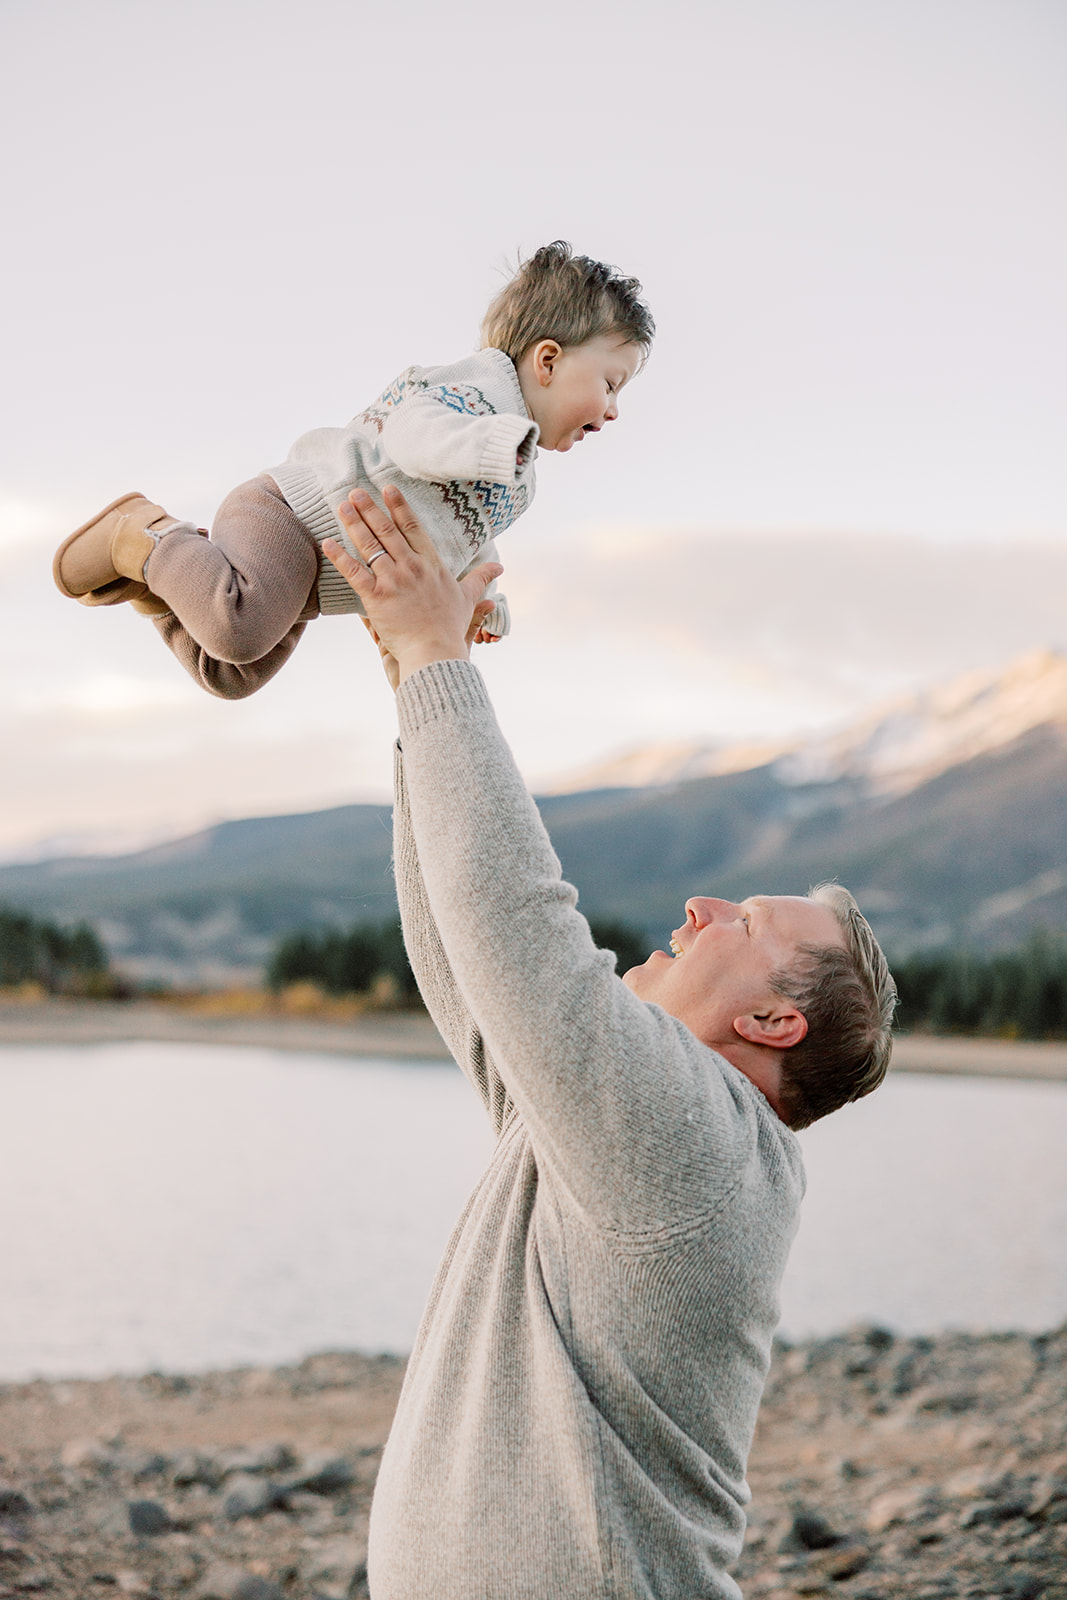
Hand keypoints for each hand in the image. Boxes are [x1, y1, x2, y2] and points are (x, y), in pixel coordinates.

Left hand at [323, 487, 502, 684]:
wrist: (435, 652)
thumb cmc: (450, 628)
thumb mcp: (469, 599)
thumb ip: (481, 579)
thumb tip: (500, 568)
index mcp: (431, 564)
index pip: (413, 529)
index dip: (399, 507)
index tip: (388, 489)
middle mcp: (412, 567)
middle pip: (387, 531)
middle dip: (370, 509)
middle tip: (356, 492)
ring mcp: (393, 580)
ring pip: (370, 545)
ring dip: (354, 524)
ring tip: (342, 507)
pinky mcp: (377, 597)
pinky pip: (354, 572)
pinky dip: (340, 556)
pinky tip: (328, 542)